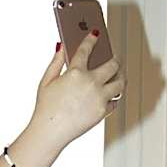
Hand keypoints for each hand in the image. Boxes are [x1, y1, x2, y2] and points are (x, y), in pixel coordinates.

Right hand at [29, 32, 126, 151]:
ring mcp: (99, 98)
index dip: (92, 39)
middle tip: (114, 58)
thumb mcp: (46, 81)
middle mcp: (90, 83)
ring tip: (118, 75)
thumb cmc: (45, 108)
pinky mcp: (102, 111)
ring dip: (121, 77)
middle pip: (113, 65)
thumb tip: (61, 46)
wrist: (49, 133)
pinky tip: (111, 94)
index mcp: (75, 72)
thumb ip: (56, 62)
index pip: (87, 49)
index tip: (95, 34)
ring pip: (120, 83)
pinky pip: (115, 101)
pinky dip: (114, 97)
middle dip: (115, 59)